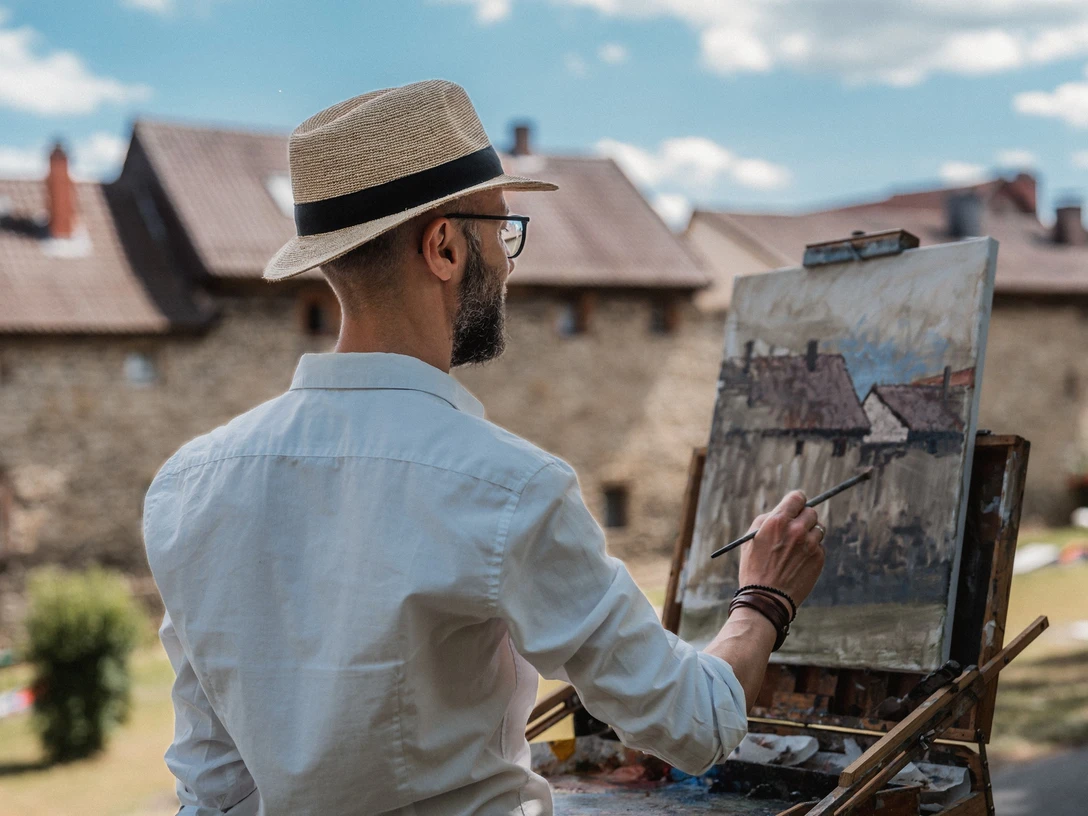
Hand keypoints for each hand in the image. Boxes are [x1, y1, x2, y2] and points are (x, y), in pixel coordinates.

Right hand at [737, 491, 824, 607]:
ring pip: (818, 528)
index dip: (796, 500)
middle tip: (795, 528)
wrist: (767, 598)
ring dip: (809, 534)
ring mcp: (810, 544)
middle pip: (811, 512)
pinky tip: (798, 561)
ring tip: (795, 548)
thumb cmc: (754, 567)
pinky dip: (811, 550)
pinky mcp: (818, 558)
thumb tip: (784, 510)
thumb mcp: (751, 538)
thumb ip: (769, 519)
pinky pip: (819, 546)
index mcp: (777, 521)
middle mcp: (796, 529)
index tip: (796, 505)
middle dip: (803, 518)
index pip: (797, 497)